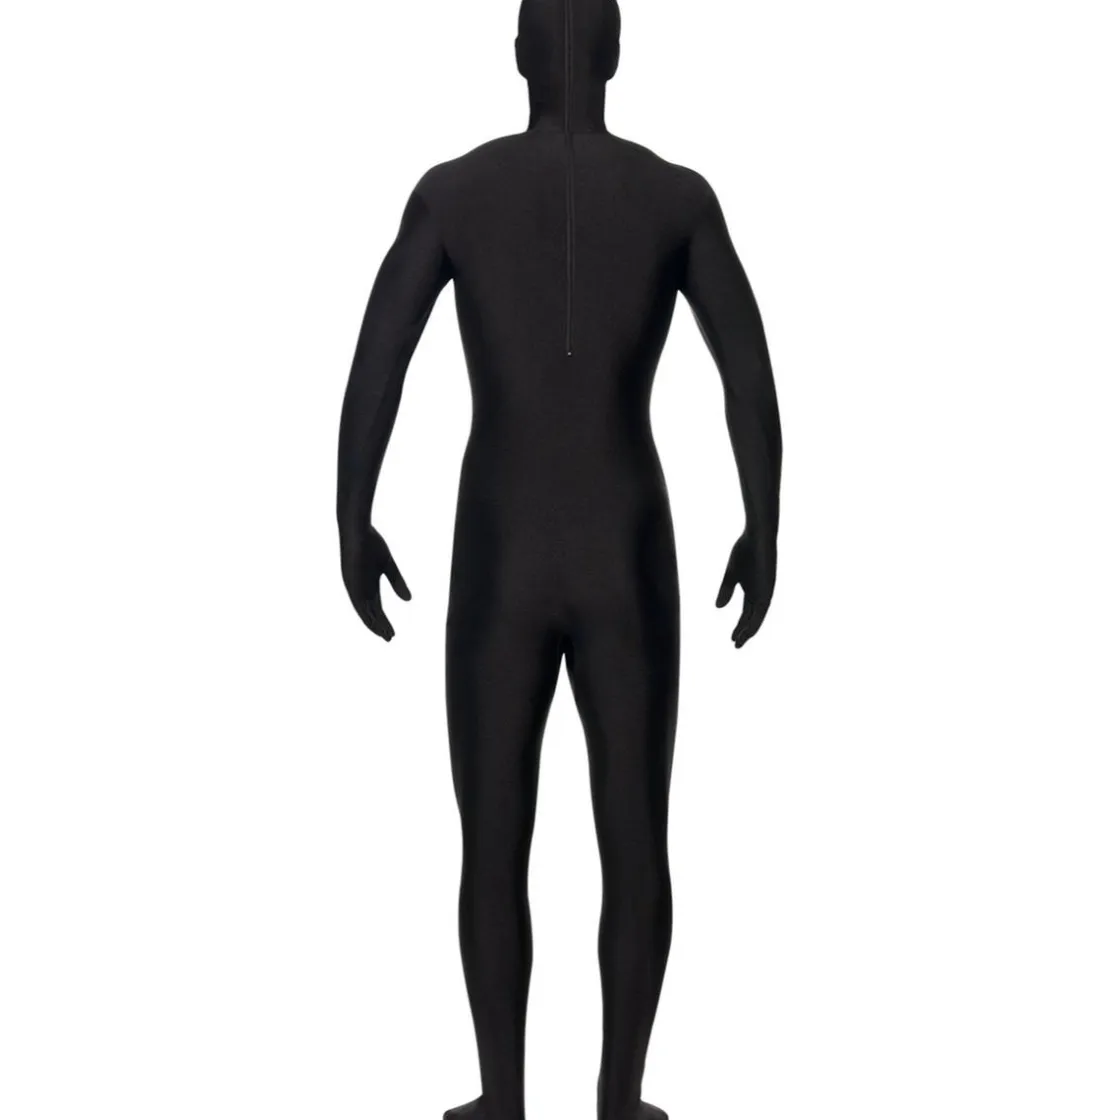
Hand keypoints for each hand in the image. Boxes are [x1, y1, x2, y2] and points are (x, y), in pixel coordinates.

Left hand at [339, 526, 411, 640]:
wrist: (357, 529)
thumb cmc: (371, 542)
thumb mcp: (388, 565)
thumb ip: (397, 582)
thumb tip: (408, 601)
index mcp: (367, 583)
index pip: (375, 607)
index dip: (383, 620)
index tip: (392, 632)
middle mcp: (358, 588)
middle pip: (370, 612)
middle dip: (380, 626)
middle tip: (390, 638)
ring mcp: (353, 587)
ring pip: (364, 612)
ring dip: (375, 625)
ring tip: (386, 636)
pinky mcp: (351, 583)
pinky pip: (358, 604)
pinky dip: (367, 615)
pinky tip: (375, 624)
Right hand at [715, 531, 775, 647]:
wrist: (757, 535)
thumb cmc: (745, 549)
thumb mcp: (731, 573)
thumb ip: (726, 590)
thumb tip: (718, 608)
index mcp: (752, 589)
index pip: (746, 613)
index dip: (740, 626)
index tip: (732, 638)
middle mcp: (760, 593)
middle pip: (752, 618)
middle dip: (743, 632)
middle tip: (735, 645)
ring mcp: (765, 591)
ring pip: (757, 617)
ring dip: (749, 631)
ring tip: (739, 642)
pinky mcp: (768, 588)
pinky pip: (762, 610)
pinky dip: (755, 621)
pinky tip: (749, 631)